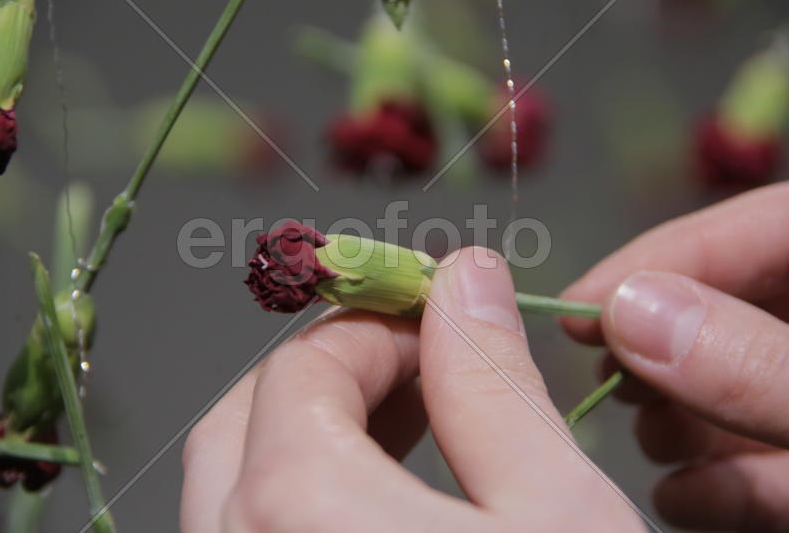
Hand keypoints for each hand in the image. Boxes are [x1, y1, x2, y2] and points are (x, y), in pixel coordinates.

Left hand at [181, 249, 644, 531]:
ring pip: (233, 487)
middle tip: (415, 370)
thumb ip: (494, 383)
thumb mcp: (554, 510)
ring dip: (312, 436)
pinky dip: (299, 500)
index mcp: (297, 508)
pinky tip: (380, 498)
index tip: (445, 330)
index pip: (305, 369)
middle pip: (244, 420)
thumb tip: (465, 278)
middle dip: (331, 376)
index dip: (380, 331)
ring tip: (407, 426)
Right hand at [562, 180, 788, 531]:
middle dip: (667, 346)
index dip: (666, 256)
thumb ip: (757, 362)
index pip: (769, 222)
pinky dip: (729, 482)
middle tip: (608, 377)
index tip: (582, 307)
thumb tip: (630, 313)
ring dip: (689, 417)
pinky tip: (684, 497)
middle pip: (745, 307)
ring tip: (651, 440)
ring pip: (753, 385)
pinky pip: (782, 462)